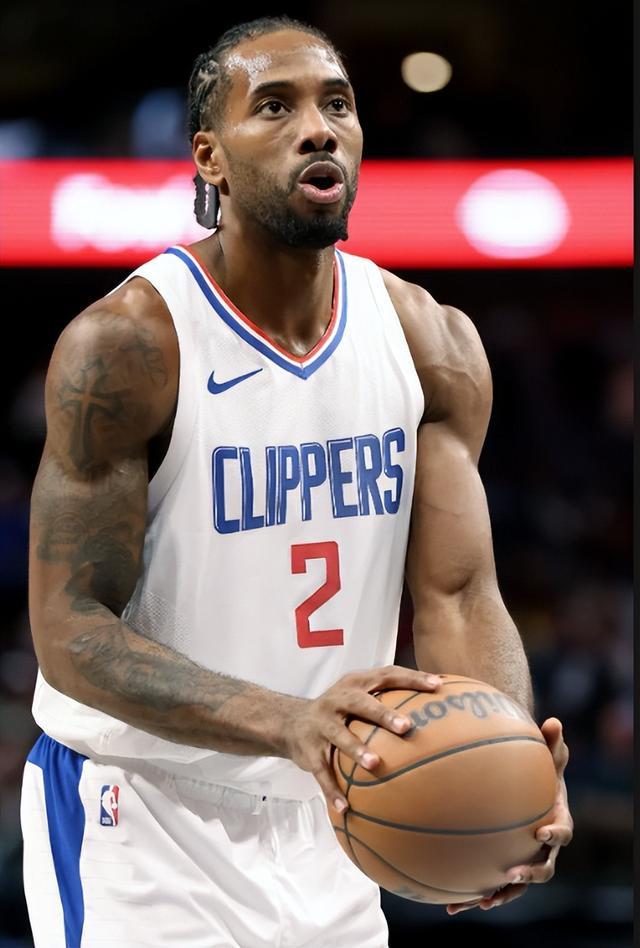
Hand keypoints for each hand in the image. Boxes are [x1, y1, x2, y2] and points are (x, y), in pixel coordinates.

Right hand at [286, 665, 440, 813]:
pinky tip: (345, 807)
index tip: (437, 686)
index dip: (411, 679)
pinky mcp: (309, 750)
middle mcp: (337, 700)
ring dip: (357, 750)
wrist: (290, 723)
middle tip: (406, 726)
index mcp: (355, 684)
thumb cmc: (339, 711)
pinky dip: (332, 790)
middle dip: (383, 714)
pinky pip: (322, 772)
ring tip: (375, 765)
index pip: (386, 675)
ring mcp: (321, 724)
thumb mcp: (358, 696)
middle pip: (361, 704)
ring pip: (339, 736)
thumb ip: (388, 700)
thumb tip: (435, 711)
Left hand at [447, 717, 572, 914]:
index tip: (542, 831)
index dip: (555, 833)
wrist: (528, 786)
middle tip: (512, 874)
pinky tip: (448, 903)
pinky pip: (489, 883)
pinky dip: (471, 895)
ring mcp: (523, 859)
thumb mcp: (546, 754)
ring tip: (481, 901)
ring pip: (515, 885)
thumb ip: (550, 741)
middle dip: (529, 875)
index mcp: (556, 820)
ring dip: (500, 894)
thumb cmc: (538, 768)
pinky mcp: (502, 866)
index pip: (562, 831)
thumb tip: (553, 720)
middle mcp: (542, 847)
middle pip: (543, 868)